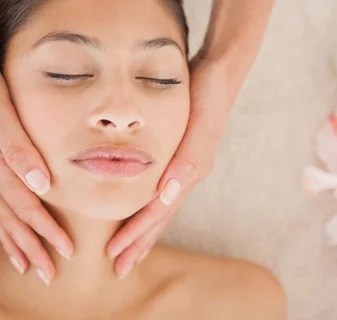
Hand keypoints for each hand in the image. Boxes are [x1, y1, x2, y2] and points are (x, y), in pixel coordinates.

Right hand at [0, 49, 72, 281]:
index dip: (47, 230)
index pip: (26, 206)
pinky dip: (0, 222)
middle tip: (48, 274)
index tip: (66, 251)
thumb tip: (42, 186)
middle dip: (31, 248)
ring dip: (14, 242)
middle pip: (11, 219)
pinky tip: (6, 229)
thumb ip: (21, 149)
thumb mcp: (2, 113)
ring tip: (25, 265)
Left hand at [106, 53, 232, 277]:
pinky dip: (148, 204)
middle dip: (139, 242)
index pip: (159, 212)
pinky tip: (139, 206)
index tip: (116, 256)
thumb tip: (167, 194)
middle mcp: (187, 172)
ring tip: (126, 247)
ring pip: (160, 205)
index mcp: (189, 170)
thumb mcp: (200, 122)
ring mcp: (185, 164)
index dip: (138, 234)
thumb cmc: (209, 93)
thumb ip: (188, 158)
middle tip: (118, 267)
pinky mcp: (181, 152)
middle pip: (160, 216)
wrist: (221, 69)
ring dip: (143, 229)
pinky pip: (161, 187)